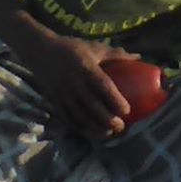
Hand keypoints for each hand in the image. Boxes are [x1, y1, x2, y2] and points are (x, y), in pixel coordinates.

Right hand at [13, 30, 131, 139]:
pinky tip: (90, 133)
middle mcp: (74, 81)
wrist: (40, 50)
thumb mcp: (94, 47)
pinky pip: (67, 118)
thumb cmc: (72, 48)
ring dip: (94, 128)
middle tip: (120, 127)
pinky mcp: (54, 100)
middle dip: (107, 120)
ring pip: (79, 115)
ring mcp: (63, 93)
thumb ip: (116, 54)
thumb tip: (140, 58)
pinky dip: (79, 128)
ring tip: (107, 134)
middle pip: (92, 105)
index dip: (115, 100)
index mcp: (85, 67)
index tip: (127, 110)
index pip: (102, 86)